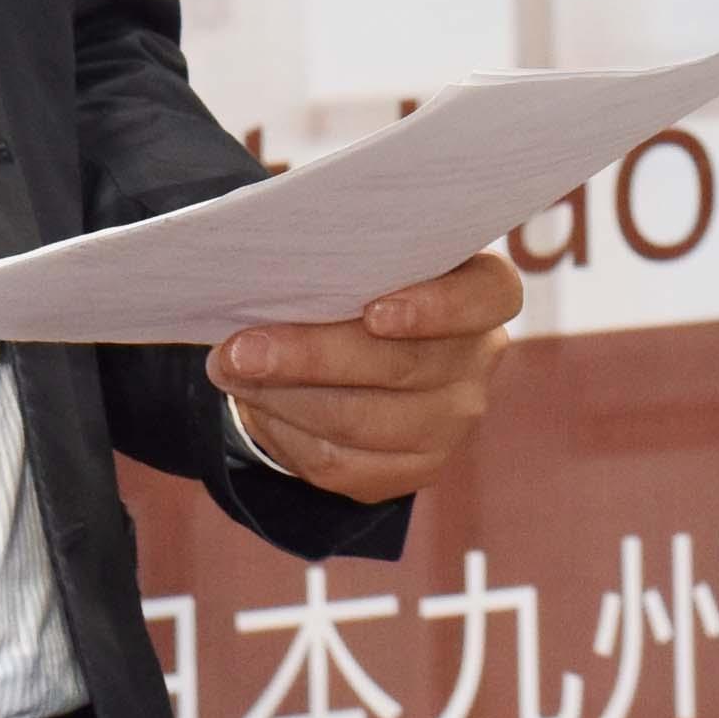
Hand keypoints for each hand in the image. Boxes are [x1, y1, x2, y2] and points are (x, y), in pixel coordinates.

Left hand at [215, 249, 518, 505]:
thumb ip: (340, 248)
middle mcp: (478, 358)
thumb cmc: (353, 281)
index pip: (488, 296)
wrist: (349, 354)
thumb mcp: (358, 253)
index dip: (436, 307)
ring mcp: (451, 421)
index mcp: (482, 290)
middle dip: (311, 356)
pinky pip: (341, 463)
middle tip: (240, 349)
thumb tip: (269, 252)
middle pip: (402, 366)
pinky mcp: (415, 469)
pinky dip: (286, 434)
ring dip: (284, 397)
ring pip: (361, 421)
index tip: (373, 312)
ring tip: (230, 371)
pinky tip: (256, 407)